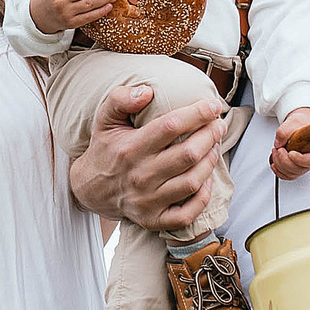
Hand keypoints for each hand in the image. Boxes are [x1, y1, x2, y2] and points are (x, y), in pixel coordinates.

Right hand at [67, 83, 221, 231]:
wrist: (90, 188)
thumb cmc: (106, 149)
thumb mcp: (105, 119)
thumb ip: (121, 99)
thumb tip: (148, 91)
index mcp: (130, 148)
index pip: (171, 126)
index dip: (197, 114)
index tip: (212, 106)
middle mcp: (140, 175)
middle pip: (188, 154)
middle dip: (210, 136)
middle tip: (218, 125)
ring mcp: (147, 200)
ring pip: (191, 182)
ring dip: (210, 162)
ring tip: (214, 147)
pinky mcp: (152, 219)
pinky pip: (186, 214)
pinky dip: (202, 198)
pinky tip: (205, 180)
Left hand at [270, 107, 309, 180]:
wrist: (298, 125)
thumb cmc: (300, 123)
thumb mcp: (293, 121)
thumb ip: (284, 131)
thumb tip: (279, 143)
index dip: (301, 160)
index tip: (291, 153)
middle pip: (301, 169)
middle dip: (285, 161)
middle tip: (279, 150)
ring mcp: (305, 165)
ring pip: (293, 173)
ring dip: (280, 164)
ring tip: (276, 151)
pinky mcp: (297, 167)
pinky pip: (288, 175)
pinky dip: (279, 171)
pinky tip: (275, 163)